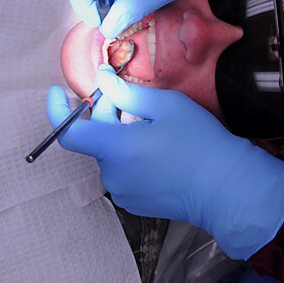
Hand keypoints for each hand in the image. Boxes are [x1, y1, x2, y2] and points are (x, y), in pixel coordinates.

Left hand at [46, 66, 283, 259]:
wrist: (226, 189)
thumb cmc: (199, 142)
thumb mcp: (166, 105)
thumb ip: (126, 92)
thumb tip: (100, 79)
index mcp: (114, 149)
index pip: (69, 133)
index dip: (58, 111)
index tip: (60, 92)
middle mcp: (112, 174)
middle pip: (95, 140)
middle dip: (106, 115)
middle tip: (131, 97)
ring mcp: (123, 192)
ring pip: (112, 155)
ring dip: (122, 137)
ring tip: (155, 127)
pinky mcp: (136, 204)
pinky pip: (125, 173)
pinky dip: (132, 157)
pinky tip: (160, 151)